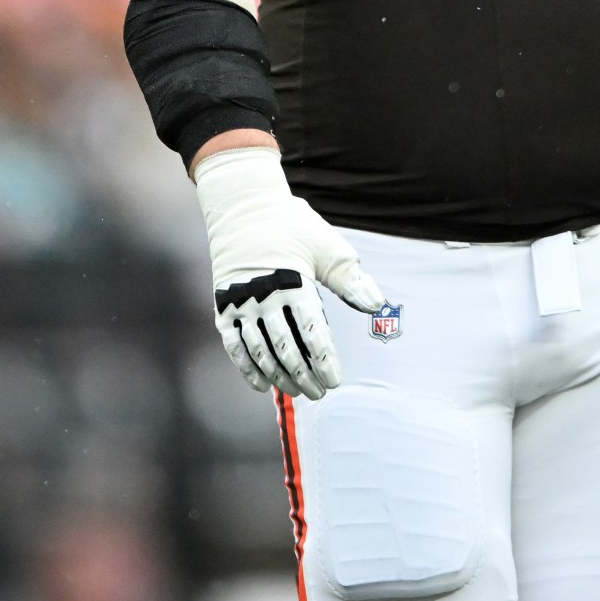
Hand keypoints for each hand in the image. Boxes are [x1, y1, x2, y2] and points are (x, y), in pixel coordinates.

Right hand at [197, 146, 384, 400]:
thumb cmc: (293, 226)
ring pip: (260, 352)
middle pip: (285, 348)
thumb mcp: (327, 247)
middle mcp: (262, 296)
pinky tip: (262, 385)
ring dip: (279, 376)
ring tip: (297, 392)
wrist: (243, 207)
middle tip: (320, 393)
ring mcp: (239, 303)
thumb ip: (351, 279)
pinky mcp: (222, 307)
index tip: (336, 381)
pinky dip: (247, 368)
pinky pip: (234, 345)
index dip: (325, 360)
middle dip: (304, 375)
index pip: (312, 332)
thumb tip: (376, 304)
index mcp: (292, 282)